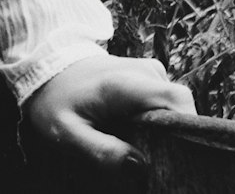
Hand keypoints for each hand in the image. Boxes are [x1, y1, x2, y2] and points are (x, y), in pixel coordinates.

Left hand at [24, 54, 194, 176]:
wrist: (46, 68)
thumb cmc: (56, 101)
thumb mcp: (67, 132)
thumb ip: (100, 151)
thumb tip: (139, 166)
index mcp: (125, 83)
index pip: (177, 99)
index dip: (188, 127)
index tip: (179, 155)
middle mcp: (142, 71)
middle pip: (180, 104)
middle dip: (177, 134)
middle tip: (156, 158)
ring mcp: (146, 70)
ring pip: (174, 104)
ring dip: (167, 127)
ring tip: (144, 146)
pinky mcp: (146, 74)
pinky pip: (165, 100)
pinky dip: (160, 118)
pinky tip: (140, 133)